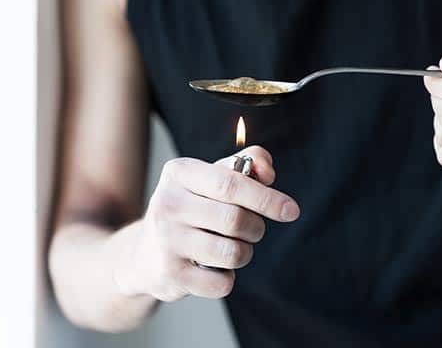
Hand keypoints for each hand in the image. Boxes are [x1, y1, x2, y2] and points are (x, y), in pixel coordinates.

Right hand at [114, 146, 299, 300]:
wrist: (143, 255)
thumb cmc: (192, 209)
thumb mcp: (213, 178)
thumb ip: (248, 164)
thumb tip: (267, 172)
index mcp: (180, 172)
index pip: (231, 184)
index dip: (267, 198)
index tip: (292, 210)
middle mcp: (167, 203)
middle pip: (236, 220)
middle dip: (256, 228)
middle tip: (253, 230)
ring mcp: (166, 240)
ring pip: (233, 253)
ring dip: (244, 253)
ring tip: (231, 248)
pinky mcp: (169, 275)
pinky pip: (222, 282)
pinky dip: (227, 278)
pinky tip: (211, 268)